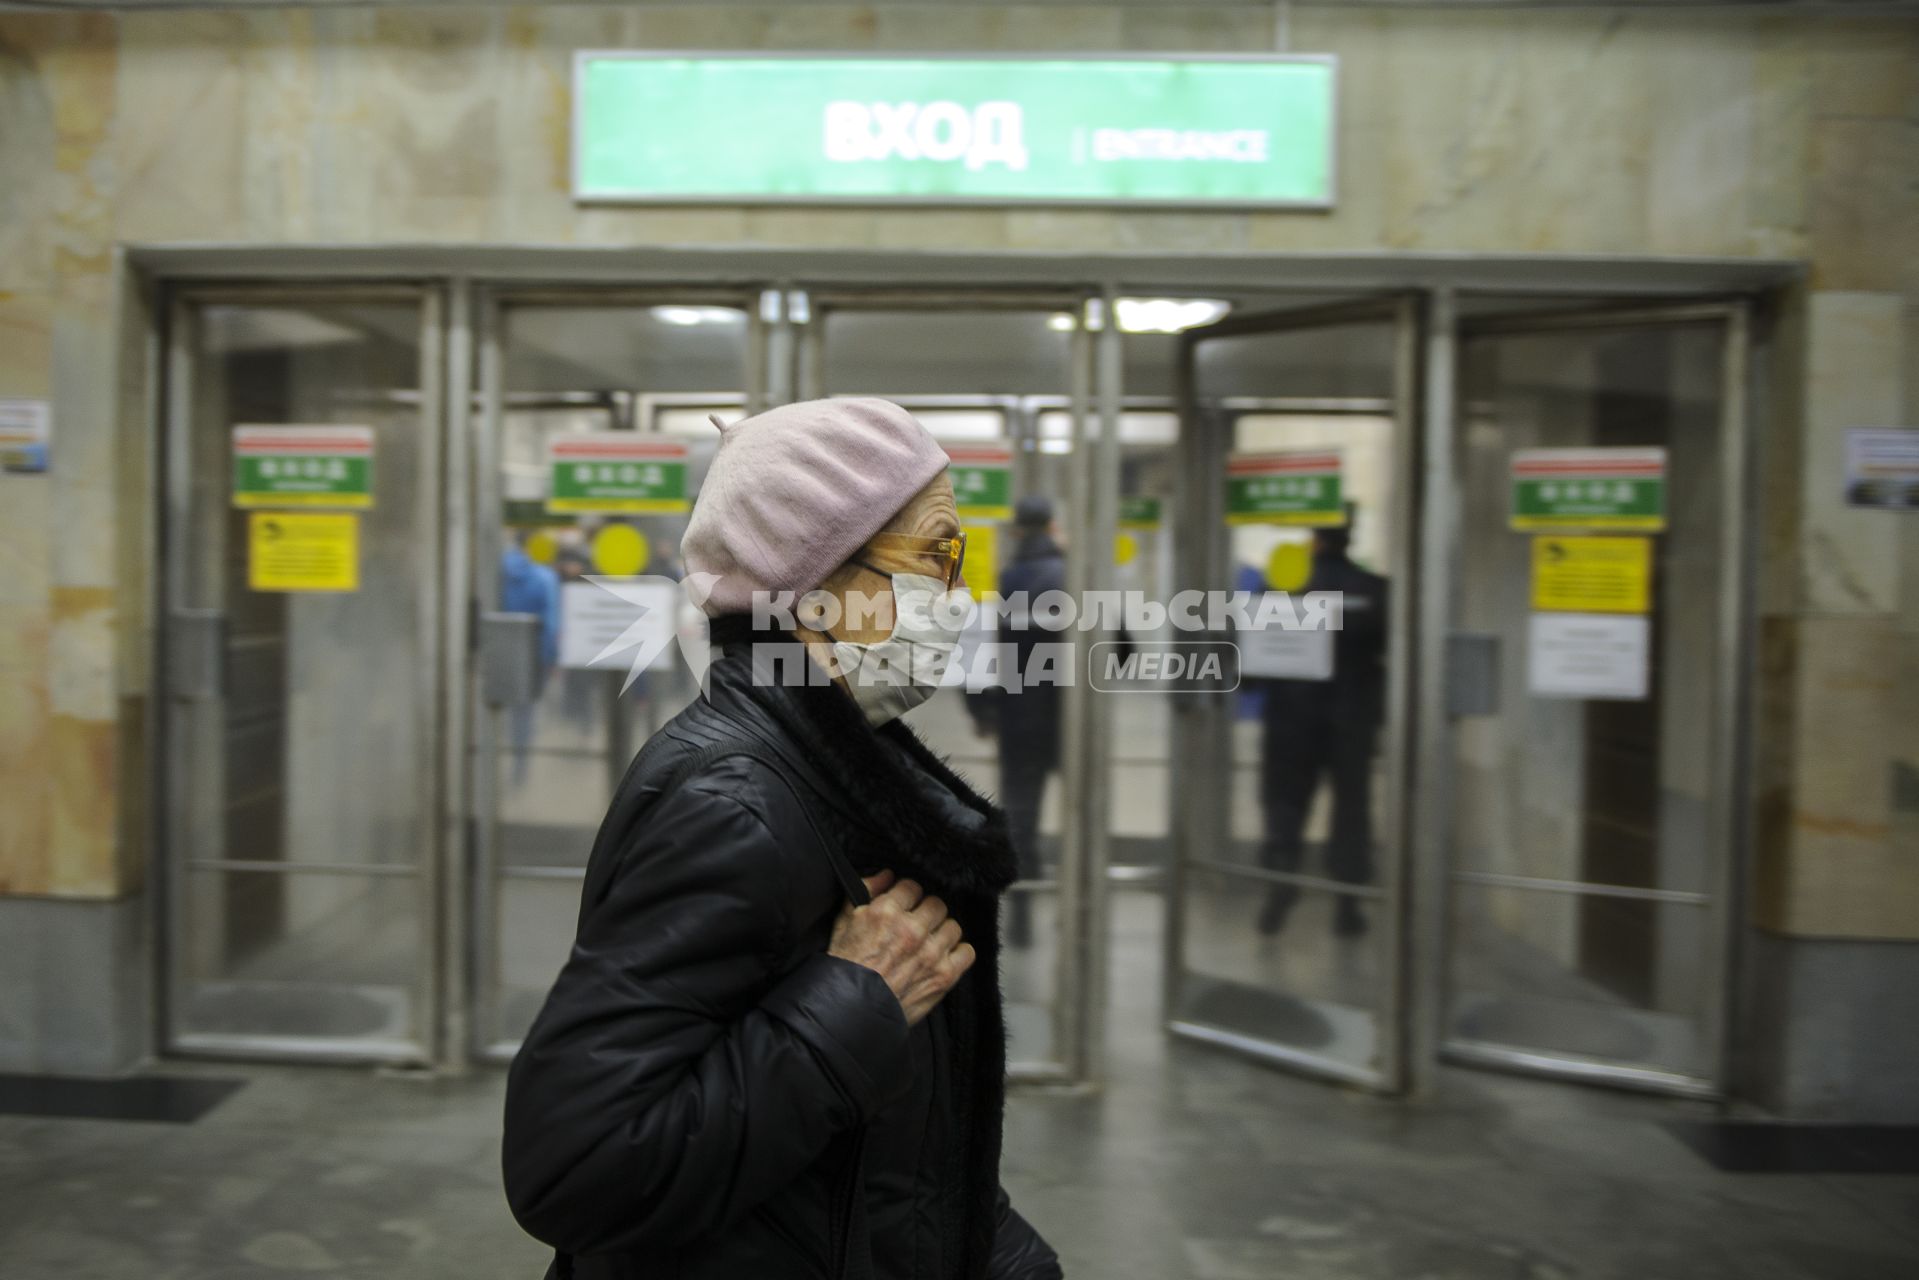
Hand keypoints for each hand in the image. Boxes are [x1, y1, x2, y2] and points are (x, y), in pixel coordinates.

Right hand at [828, 871, 974, 1026]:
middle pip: (936, 904)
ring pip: (953, 926)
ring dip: (942, 933)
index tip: (904, 906)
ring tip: (929, 943)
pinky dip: (958, 953)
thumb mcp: (843, 922)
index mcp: (885, 912)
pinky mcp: (944, 975)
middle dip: (926, 913)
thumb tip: (886, 875)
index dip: (907, 896)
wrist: (850, 1011)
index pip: (912, 886)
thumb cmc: (845, 968)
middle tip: (917, 925)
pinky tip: (943, 957)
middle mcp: (912, 929)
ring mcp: (931, 953)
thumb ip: (865, 891)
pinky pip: (967, 952)